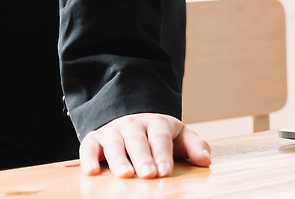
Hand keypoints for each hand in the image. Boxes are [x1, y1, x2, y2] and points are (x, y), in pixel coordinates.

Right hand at [79, 113, 210, 177]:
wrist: (131, 120)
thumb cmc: (159, 135)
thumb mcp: (179, 136)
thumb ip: (194, 146)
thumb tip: (206, 160)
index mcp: (157, 123)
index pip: (161, 138)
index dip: (163, 155)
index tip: (165, 171)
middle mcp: (134, 125)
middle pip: (138, 141)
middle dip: (143, 158)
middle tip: (148, 175)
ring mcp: (113, 131)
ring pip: (114, 144)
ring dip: (119, 160)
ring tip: (125, 175)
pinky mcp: (94, 139)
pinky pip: (88, 147)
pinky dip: (88, 158)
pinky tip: (92, 171)